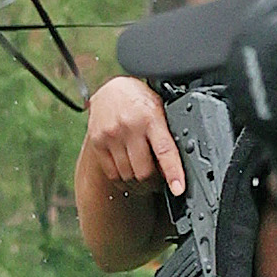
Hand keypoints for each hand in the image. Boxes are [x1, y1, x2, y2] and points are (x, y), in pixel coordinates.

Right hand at [81, 75, 183, 201]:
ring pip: (128, 175)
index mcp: (151, 118)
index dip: (173, 173)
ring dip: (138, 179)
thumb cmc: (139, 99)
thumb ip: (166, 132)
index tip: (178, 188)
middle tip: (159, 176)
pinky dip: (122, 176)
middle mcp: (130, 127)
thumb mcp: (158, 108)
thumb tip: (178, 163)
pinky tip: (128, 167)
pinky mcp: (97, 143)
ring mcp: (111, 136)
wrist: (110, 88)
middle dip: (154, 179)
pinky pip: (112, 173)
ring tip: (142, 168)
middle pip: (144, 171)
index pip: (165, 150)